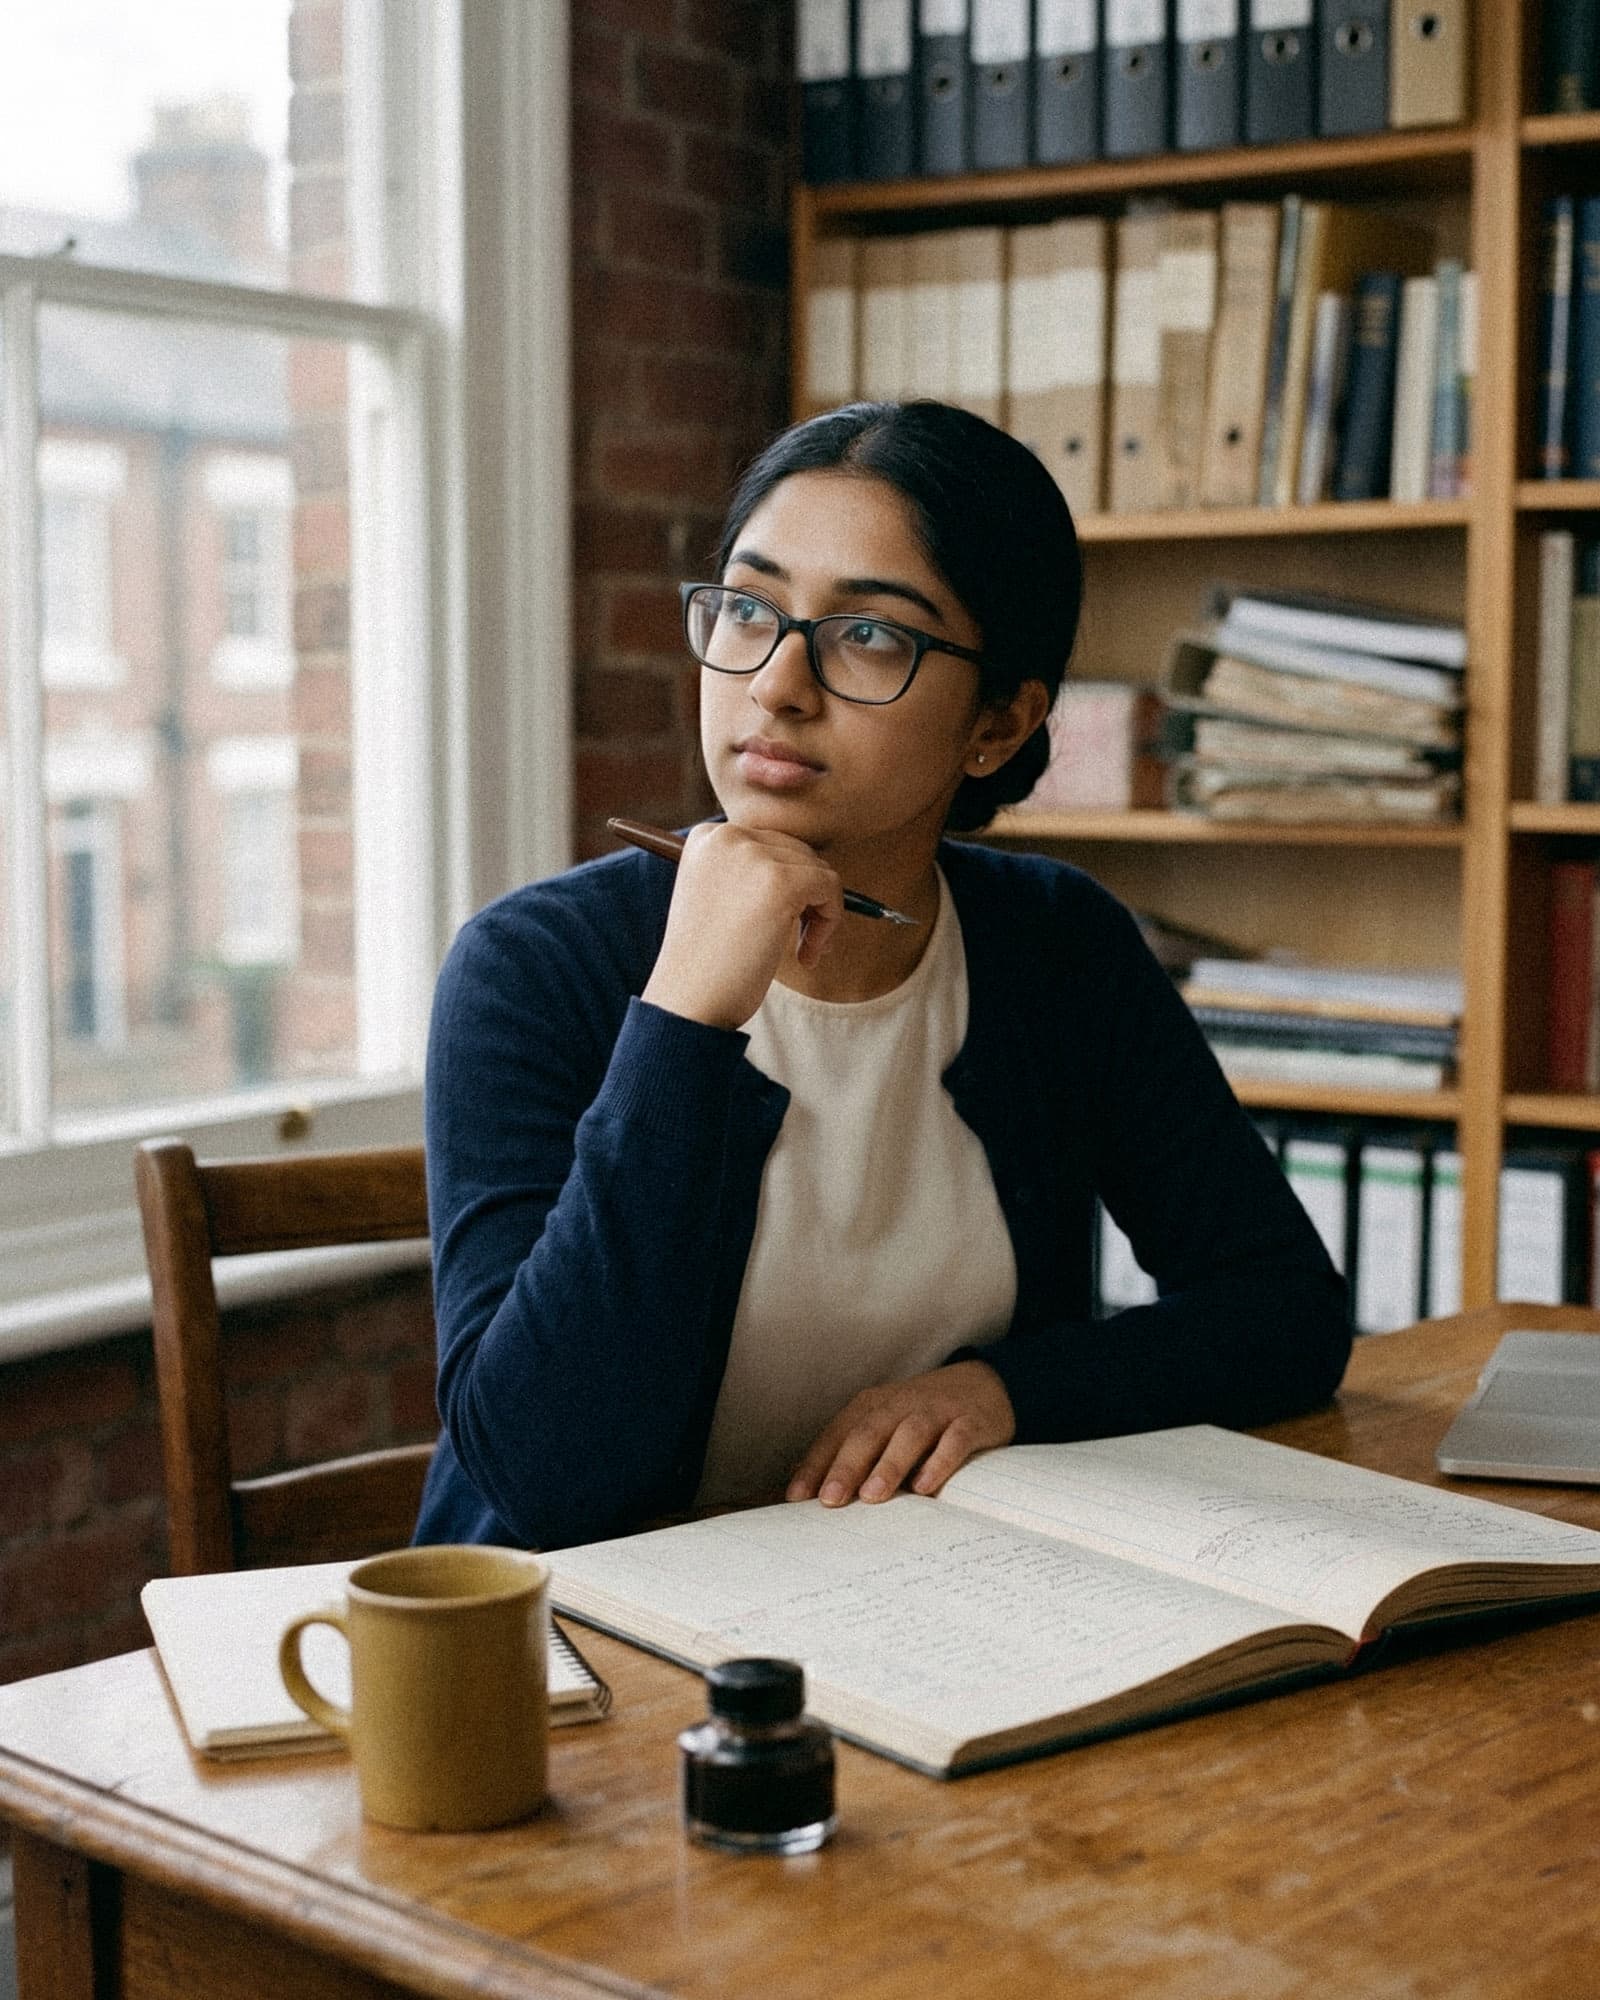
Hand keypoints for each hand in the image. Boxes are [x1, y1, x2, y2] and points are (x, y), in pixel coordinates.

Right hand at [641, 821, 844, 1030]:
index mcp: (707, 837)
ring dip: (821, 914)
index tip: (782, 923)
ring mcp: (753, 856)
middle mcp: (726, 836)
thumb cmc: (707, 964)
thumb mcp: (719, 900)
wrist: (689, 1002)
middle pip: (797, 853)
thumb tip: (814, 870)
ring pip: (818, 870)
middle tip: (800, 942)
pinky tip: (807, 954)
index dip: (787, 884)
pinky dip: (830, 922)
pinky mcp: (780, 881)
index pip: (771, 844)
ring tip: (803, 951)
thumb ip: (752, 875)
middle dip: (807, 898)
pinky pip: (830, 887)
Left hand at [786, 1361, 1015, 1506]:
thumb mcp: (885, 1424)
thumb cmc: (923, 1415)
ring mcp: (937, 1411)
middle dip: (847, 1466)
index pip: (838, 1434)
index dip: (817, 1464)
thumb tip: (802, 1484)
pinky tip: (925, 1487)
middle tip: (830, 1499)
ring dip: (889, 1465)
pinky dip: (939, 1462)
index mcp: (873, 1406)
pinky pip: (954, 1440)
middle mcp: (901, 1404)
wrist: (984, 1384)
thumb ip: (849, 1450)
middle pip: (869, 1433)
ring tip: (872, 1495)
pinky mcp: (970, 1422)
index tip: (798, 1496)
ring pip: (909, 1435)